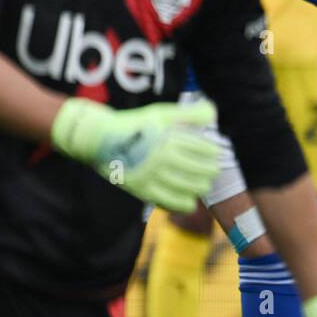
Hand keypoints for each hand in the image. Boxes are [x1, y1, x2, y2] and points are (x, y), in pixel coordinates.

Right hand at [50, 97, 221, 212]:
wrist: (100, 139)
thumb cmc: (135, 124)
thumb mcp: (161, 113)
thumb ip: (189, 114)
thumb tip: (213, 112)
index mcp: (169, 139)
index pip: (204, 149)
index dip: (213, 152)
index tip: (215, 152)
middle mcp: (162, 159)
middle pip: (201, 171)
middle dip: (211, 170)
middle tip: (213, 169)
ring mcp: (152, 177)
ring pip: (189, 188)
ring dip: (200, 187)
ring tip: (203, 184)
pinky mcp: (141, 190)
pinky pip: (169, 202)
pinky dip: (183, 204)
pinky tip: (190, 202)